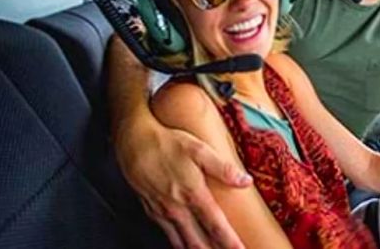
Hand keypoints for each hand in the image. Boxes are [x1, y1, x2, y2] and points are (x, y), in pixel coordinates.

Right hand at [114, 117, 251, 248]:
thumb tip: (246, 181)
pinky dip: (180, 246)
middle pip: (199, 241)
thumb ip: (223, 168)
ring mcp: (163, 212)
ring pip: (183, 243)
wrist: (134, 142)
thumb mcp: (199, 149)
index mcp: (193, 194)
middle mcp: (177, 208)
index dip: (230, 242)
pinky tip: (186, 246)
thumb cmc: (168, 142)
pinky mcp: (152, 211)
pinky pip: (169, 236)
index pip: (216, 225)